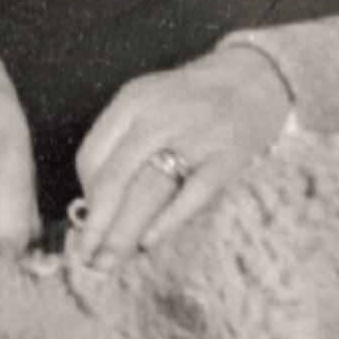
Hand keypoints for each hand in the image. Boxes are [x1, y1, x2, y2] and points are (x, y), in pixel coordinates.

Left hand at [71, 46, 292, 268]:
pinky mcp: (228, 158)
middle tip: (85, 258)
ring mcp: (196, 138)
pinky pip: (193, 196)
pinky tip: (148, 242)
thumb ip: (119, 139)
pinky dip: (167, 221)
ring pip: (149, 192)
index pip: (93, 154)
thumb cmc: (188, 97)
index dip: (85, 192)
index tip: (85, 216)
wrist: (253, 78)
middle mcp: (160, 118)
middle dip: (96, 224)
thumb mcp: (145, 101)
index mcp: (133, 101)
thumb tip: (92, 197)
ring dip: (124, 231)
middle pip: (116, 180)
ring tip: (108, 261)